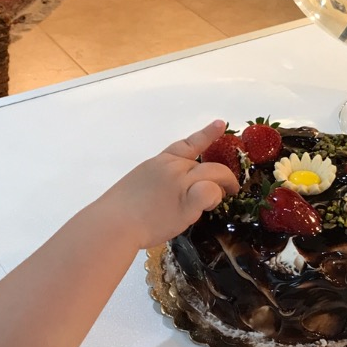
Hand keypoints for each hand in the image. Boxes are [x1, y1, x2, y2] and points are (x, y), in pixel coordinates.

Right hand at [103, 120, 238, 249]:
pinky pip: (210, 192)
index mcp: (160, 162)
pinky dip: (214, 197)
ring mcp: (181, 183)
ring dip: (224, 187)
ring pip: (216, 175)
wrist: (115, 223)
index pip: (188, 144)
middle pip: (209, 165)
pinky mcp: (187, 202)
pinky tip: (208, 206)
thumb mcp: (139, 183)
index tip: (221, 124)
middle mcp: (173, 168)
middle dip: (225, 176)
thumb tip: (170, 193)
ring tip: (223, 199)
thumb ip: (159, 182)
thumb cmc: (119, 210)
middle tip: (230, 188)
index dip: (207, 134)